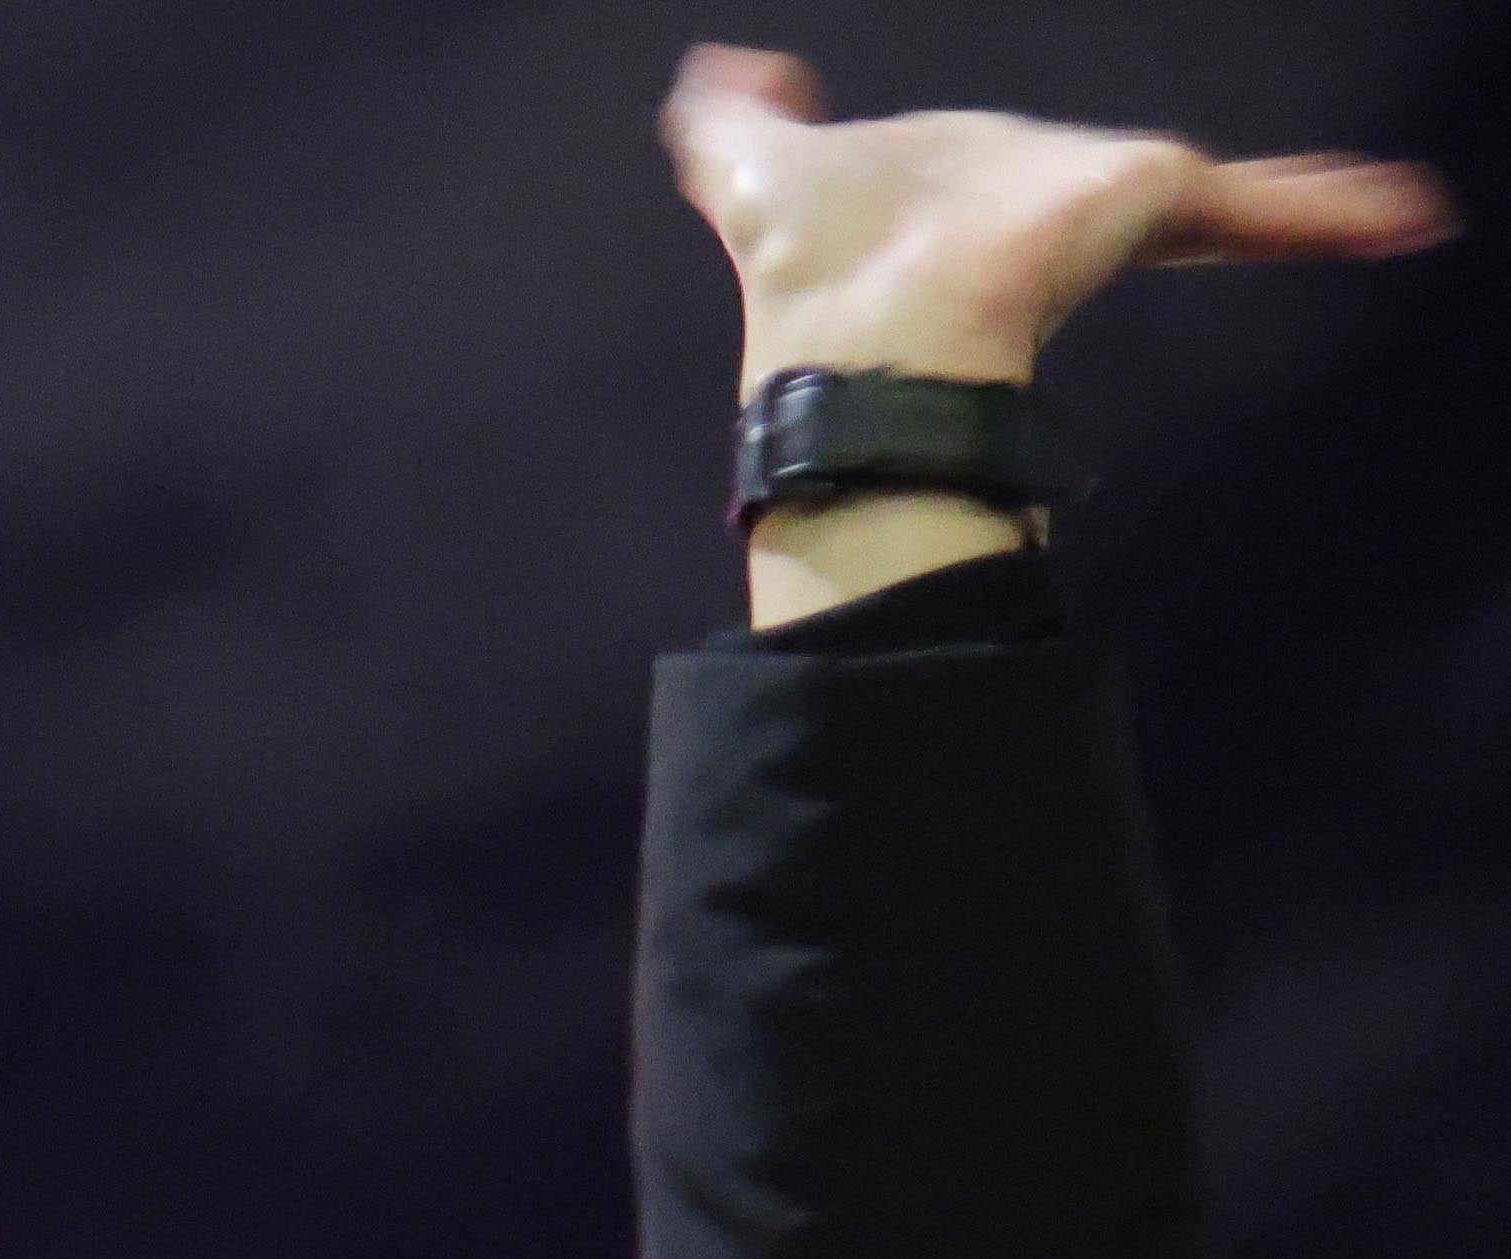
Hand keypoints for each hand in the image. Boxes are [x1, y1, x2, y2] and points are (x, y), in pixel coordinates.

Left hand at [664, 43, 1444, 391]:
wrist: (858, 314)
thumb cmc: (811, 253)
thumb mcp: (751, 160)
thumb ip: (735, 117)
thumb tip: (731, 70)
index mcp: (981, 194)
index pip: (1044, 182)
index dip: (1072, 188)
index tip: (1120, 187)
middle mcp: (1053, 207)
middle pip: (1153, 197)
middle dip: (1224, 210)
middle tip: (1312, 212)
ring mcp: (1109, 214)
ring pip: (1228, 209)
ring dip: (1305, 210)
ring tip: (1395, 211)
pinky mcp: (1152, 205)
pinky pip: (1263, 207)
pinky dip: (1329, 210)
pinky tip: (1401, 213)